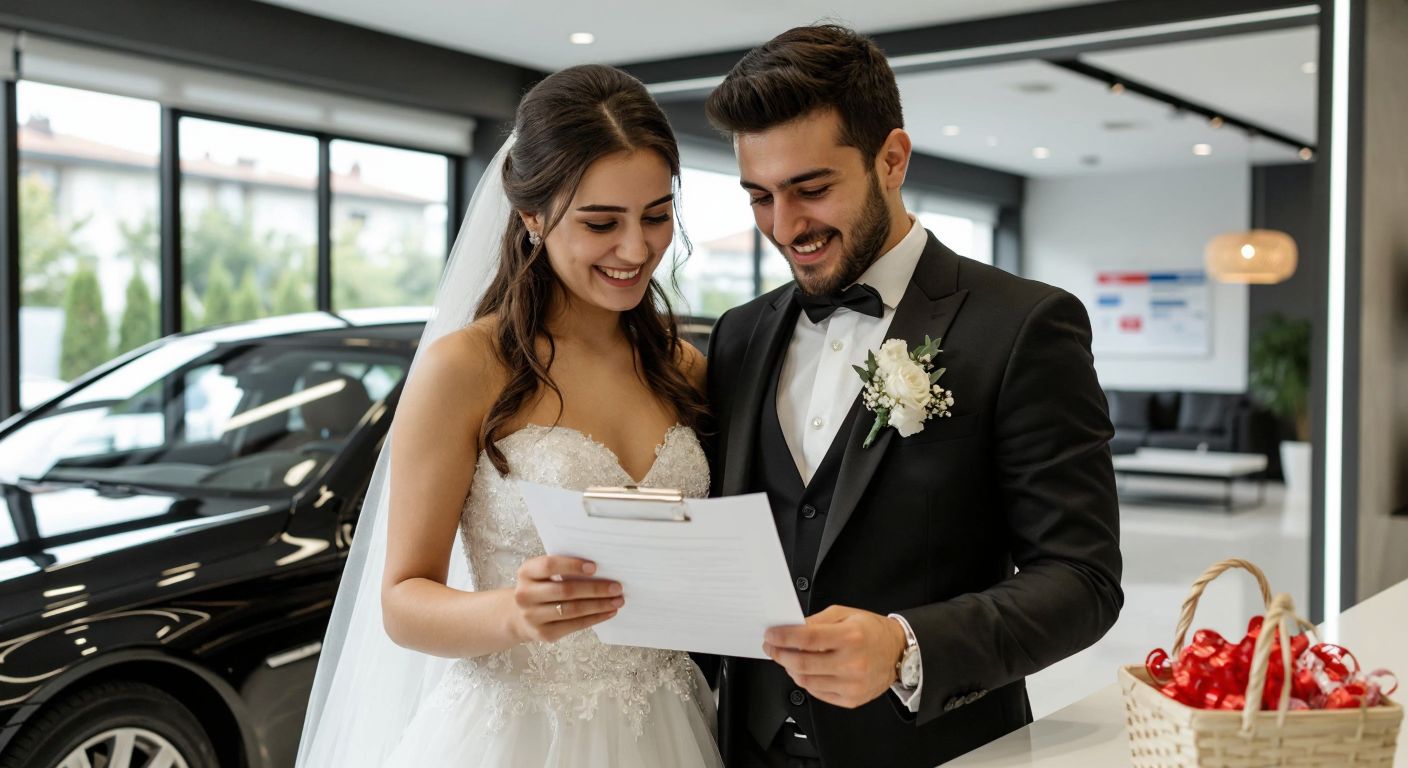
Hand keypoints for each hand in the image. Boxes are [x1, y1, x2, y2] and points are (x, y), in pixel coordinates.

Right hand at [511, 556, 622, 643]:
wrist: (519, 616)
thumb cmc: (541, 588)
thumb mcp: (542, 574)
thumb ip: (562, 568)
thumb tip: (601, 569)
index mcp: (526, 572)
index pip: (549, 566)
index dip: (572, 566)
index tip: (595, 567)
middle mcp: (525, 595)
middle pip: (565, 590)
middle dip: (595, 589)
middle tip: (617, 587)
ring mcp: (533, 616)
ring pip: (572, 610)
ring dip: (599, 605)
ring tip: (617, 600)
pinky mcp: (544, 633)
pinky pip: (575, 625)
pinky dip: (595, 618)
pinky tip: (608, 612)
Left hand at [762, 605, 906, 708]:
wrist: (898, 653)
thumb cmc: (872, 631)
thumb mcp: (845, 614)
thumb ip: (816, 621)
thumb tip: (791, 628)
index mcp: (850, 637)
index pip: (807, 639)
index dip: (783, 637)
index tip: (770, 635)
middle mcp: (852, 663)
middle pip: (802, 664)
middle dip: (780, 655)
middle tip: (772, 647)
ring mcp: (852, 684)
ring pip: (806, 681)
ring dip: (790, 669)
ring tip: (788, 658)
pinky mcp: (851, 699)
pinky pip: (818, 693)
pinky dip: (806, 681)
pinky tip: (805, 670)